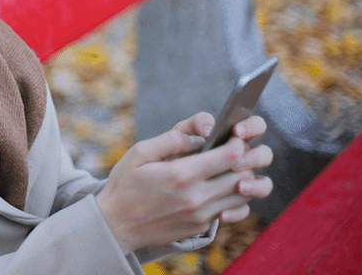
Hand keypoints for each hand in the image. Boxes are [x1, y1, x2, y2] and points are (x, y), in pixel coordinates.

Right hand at [94, 113, 272, 252]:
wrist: (116, 225)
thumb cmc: (125, 185)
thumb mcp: (140, 152)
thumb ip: (172, 139)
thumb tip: (202, 134)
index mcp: (181, 175)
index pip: (229, 156)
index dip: (237, 143)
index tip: (233, 136)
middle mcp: (196, 197)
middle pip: (242, 175)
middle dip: (245, 158)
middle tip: (237, 148)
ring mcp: (201, 215)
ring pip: (241, 194)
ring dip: (242, 178)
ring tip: (230, 166)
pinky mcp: (202, 226)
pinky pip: (230, 210)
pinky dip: (232, 196)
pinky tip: (218, 187)